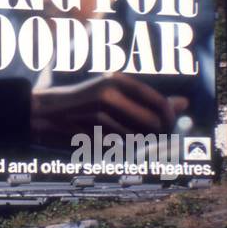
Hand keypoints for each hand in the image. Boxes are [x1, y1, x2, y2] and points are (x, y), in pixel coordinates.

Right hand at [31, 73, 187, 144]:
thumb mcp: (114, 93)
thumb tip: (185, 103)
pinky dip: (120, 148)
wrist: (42, 113)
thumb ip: (150, 99)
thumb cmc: (83, 102)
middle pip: (152, 124)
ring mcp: (99, 113)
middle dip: (155, 135)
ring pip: (137, 138)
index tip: (167, 126)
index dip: (168, 119)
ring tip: (121, 134)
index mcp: (117, 79)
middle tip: (147, 135)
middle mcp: (110, 93)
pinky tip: (108, 140)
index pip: (158, 103)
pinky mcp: (91, 131)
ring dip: (137, 143)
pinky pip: (120, 147)